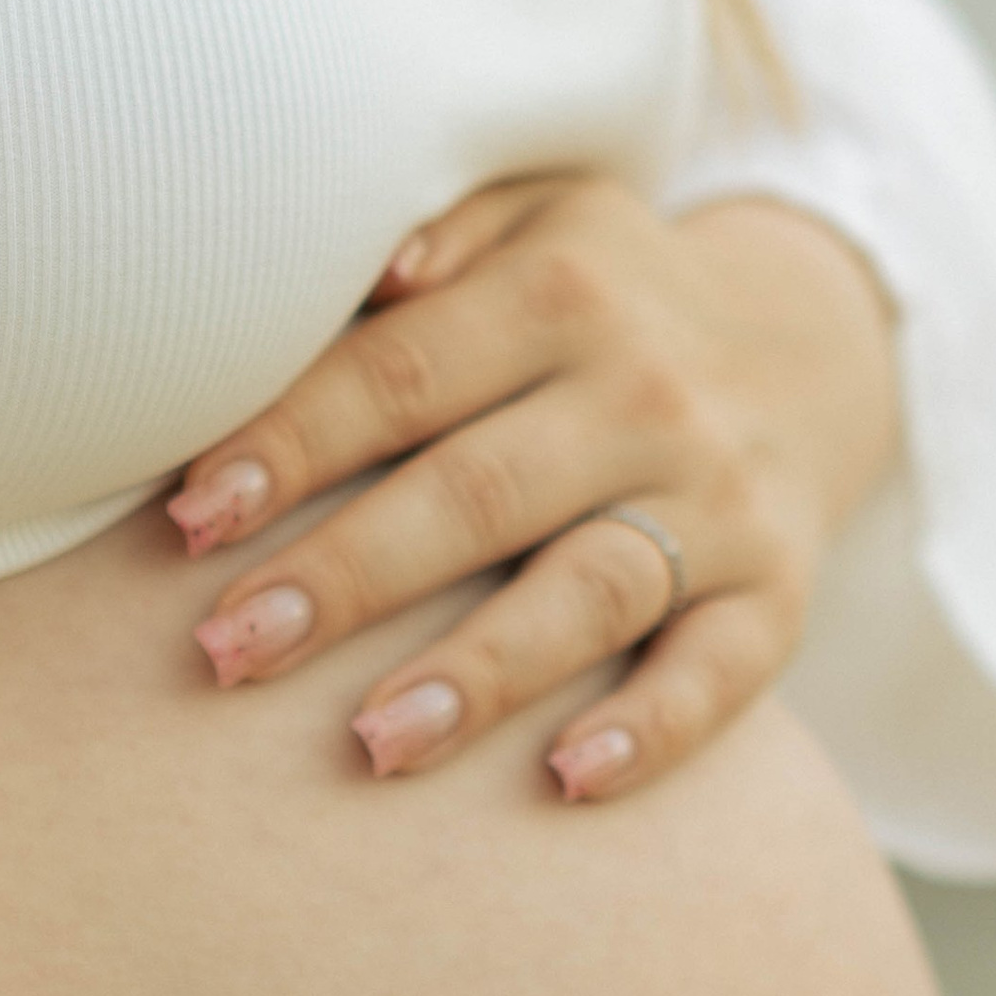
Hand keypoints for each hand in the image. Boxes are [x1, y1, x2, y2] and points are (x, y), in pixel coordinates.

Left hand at [168, 179, 900, 799]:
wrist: (804, 351)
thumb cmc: (600, 301)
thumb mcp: (536, 214)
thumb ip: (442, 227)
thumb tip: (374, 268)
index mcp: (564, 291)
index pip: (401, 375)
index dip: (291, 446)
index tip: (191, 517)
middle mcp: (646, 396)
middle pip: (478, 493)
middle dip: (346, 577)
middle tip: (228, 649)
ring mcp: (718, 501)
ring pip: (590, 591)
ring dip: (480, 671)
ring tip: (372, 741)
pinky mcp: (777, 591)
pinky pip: (722, 670)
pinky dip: (655, 728)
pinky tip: (568, 780)